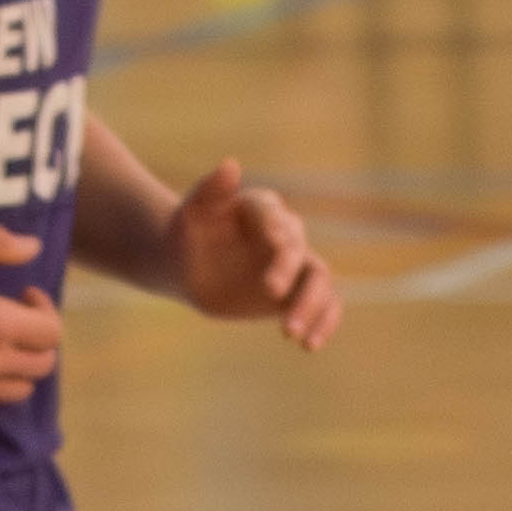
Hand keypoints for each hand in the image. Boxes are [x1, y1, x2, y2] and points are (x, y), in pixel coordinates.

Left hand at [165, 152, 341, 349]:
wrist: (186, 265)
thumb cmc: (187, 234)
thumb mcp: (190, 212)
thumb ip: (209, 189)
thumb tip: (231, 165)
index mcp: (263, 209)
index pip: (276, 217)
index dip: (277, 229)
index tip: (275, 244)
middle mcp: (286, 236)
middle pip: (299, 250)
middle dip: (287, 270)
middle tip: (269, 291)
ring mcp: (295, 266)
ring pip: (320, 281)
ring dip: (312, 306)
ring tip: (291, 334)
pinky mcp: (296, 294)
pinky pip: (324, 306)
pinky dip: (324, 324)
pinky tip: (310, 346)